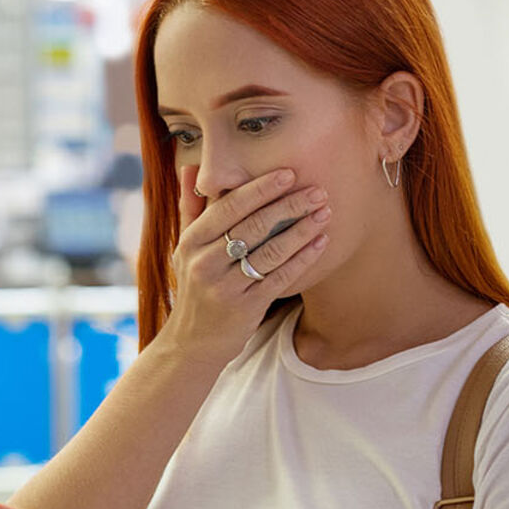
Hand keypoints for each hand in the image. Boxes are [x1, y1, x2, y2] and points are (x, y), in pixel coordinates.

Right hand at [155, 165, 332, 369]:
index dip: (260, 189)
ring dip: (302, 230)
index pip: (229, 208)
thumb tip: (190, 168)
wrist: (192, 341)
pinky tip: (320, 242)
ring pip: (271, 252)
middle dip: (289, 205)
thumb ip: (190, 207)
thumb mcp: (183, 247)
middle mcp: (205, 263)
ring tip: (324, 212)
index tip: (288, 173)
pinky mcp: (246, 307)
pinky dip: (303, 258)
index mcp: (191, 242)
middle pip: (253, 227)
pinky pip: (281, 277)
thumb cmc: (195, 286)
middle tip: (317, 191)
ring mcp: (226, 287)